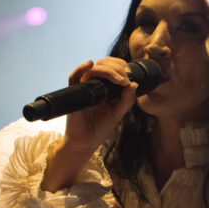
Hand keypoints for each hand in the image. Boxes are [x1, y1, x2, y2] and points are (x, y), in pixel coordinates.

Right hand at [41, 58, 137, 191]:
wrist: (86, 142)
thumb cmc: (100, 128)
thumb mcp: (118, 113)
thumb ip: (127, 100)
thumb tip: (134, 84)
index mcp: (105, 87)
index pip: (112, 67)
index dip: (121, 66)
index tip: (130, 74)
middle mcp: (94, 85)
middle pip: (103, 64)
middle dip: (117, 67)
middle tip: (125, 77)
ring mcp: (84, 88)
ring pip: (93, 69)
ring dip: (107, 69)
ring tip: (118, 79)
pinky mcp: (75, 94)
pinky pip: (74, 77)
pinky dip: (80, 68)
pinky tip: (89, 64)